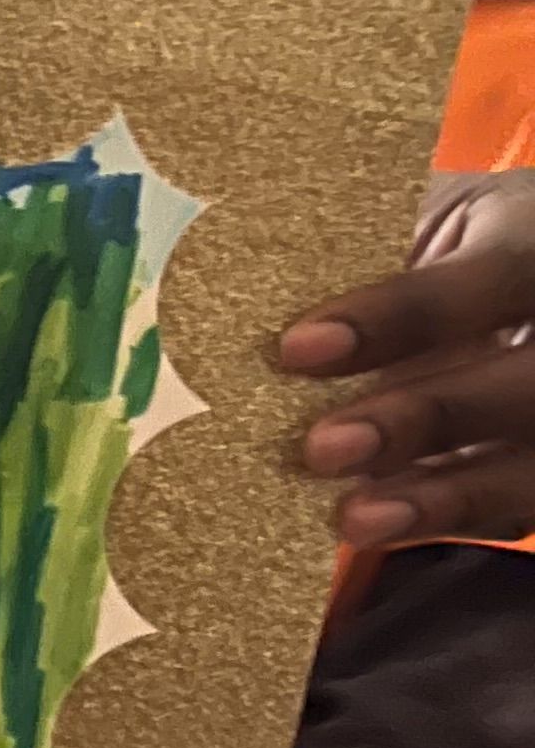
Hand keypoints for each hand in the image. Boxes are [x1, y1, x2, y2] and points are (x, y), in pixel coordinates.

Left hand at [283, 171, 534, 545]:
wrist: (495, 281)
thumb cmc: (432, 241)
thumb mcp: (413, 219)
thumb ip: (357, 253)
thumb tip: (243, 285)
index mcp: (527, 245)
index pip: (478, 284)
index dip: (395, 317)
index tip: (297, 347)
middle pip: (524, 385)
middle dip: (425, 417)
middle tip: (323, 447)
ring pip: (529, 464)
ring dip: (443, 496)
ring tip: (355, 518)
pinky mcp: (534, 466)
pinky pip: (508, 508)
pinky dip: (442, 520)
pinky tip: (378, 528)